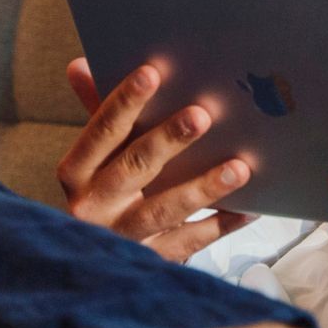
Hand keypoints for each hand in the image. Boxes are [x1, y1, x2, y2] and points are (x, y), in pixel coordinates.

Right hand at [58, 57, 256, 262]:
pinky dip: (221, 225)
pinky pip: (190, 243)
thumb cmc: (109, 190)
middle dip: (167, 140)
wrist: (103, 263)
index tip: (152, 72)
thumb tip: (80, 64)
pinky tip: (250, 208)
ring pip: (162, 211)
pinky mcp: (150, 263)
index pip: (99, 132)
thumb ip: (99, 112)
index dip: (123, 102)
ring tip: (238, 167)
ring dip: (202, 188)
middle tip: (201, 115)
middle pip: (133, 168)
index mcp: (77, 173)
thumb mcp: (99, 155)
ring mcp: (121, 239)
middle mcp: (93, 207)